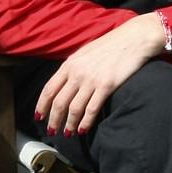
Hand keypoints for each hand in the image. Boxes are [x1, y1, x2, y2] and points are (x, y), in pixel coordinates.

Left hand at [35, 13, 169, 135]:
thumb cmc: (110, 45)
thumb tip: (64, 83)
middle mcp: (77, 73)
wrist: (133, 39)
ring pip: (74, 109)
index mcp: (69, 64)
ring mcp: (91, 80)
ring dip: (68, 124)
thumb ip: (73, 68)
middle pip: (59, 102)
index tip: (38, 117)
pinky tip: (82, 130)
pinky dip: (85, 122)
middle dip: (53, 120)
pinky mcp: (107, 86)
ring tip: (67, 133)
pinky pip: (92, 109)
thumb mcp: (84, 53)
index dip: (42, 106)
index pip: (49, 89)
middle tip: (51, 131)